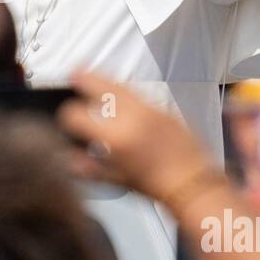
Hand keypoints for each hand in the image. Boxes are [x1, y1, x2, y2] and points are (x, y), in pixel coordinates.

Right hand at [57, 71, 217, 203]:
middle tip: (74, 73)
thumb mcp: (117, 180)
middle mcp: (131, 116)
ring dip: (104, 79)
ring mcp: (150, 109)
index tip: (66, 120)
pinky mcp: (164, 108)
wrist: (194, 183)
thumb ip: (89, 167)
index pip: (78, 116)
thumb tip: (69, 160)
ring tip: (92, 75)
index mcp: (116, 136)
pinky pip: (138, 93)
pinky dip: (124, 89)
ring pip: (121, 84)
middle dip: (84, 78)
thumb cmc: (156, 187)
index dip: (66, 117)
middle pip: (101, 86)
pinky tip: (119, 93)